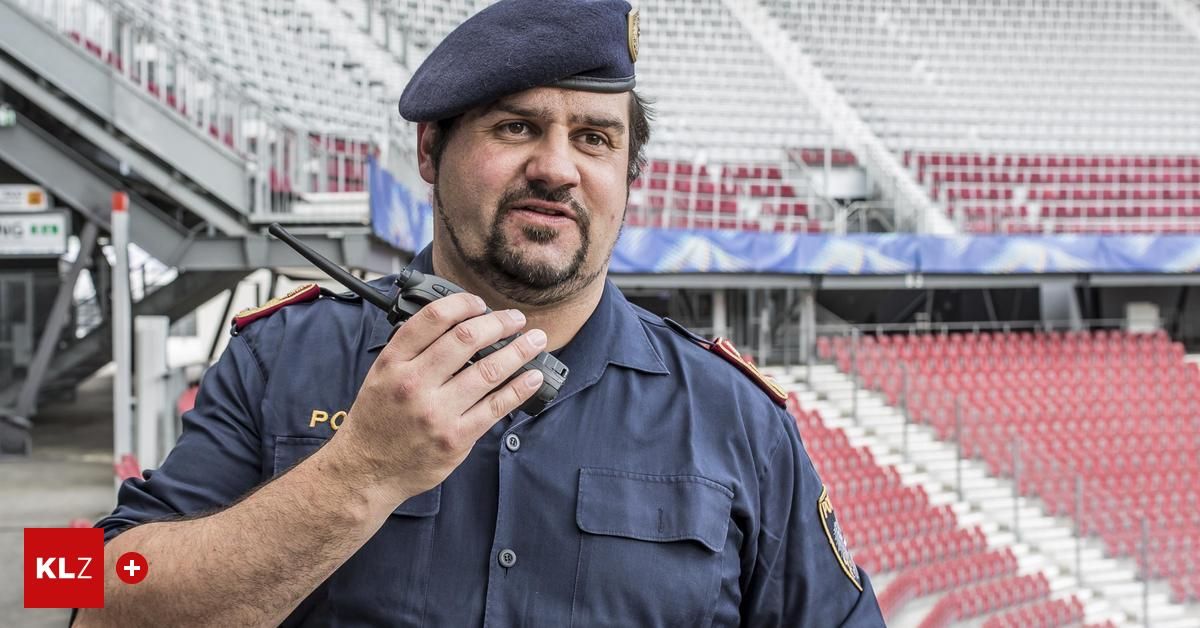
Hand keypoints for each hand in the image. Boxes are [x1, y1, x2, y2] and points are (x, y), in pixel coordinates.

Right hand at [333, 292, 545, 502]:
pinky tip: (532, 376)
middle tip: (516, 319)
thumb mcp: (381, 375)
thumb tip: (457, 325)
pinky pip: (496, 406)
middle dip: (499, 323)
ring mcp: (436, 412)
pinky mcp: (456, 437)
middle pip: (466, 338)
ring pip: (488, 371)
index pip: (433, 318)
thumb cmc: (377, 420)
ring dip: (519, 351)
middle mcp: (414, 383)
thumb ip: (413, 350)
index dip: (463, 303)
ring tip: (535, 341)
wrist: (366, 469)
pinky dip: (520, 388)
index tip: (480, 303)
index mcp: (394, 362)